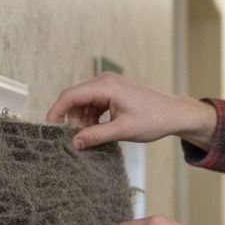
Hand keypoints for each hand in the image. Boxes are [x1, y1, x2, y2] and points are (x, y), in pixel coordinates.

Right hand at [46, 73, 216, 150]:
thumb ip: (96, 136)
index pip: (70, 95)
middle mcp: (105, 81)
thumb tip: (74, 143)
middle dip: (73, 120)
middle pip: (75, 99)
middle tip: (78, 140)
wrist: (175, 114)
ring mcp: (109, 86)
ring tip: (93, 137)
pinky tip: (99, 131)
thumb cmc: (154, 119)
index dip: (56, 112)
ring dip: (83, 121)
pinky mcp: (113, 92)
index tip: (49, 129)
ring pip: (84, 103)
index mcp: (106, 85)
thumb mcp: (123, 130)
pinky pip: (94, 104)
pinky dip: (92, 118)